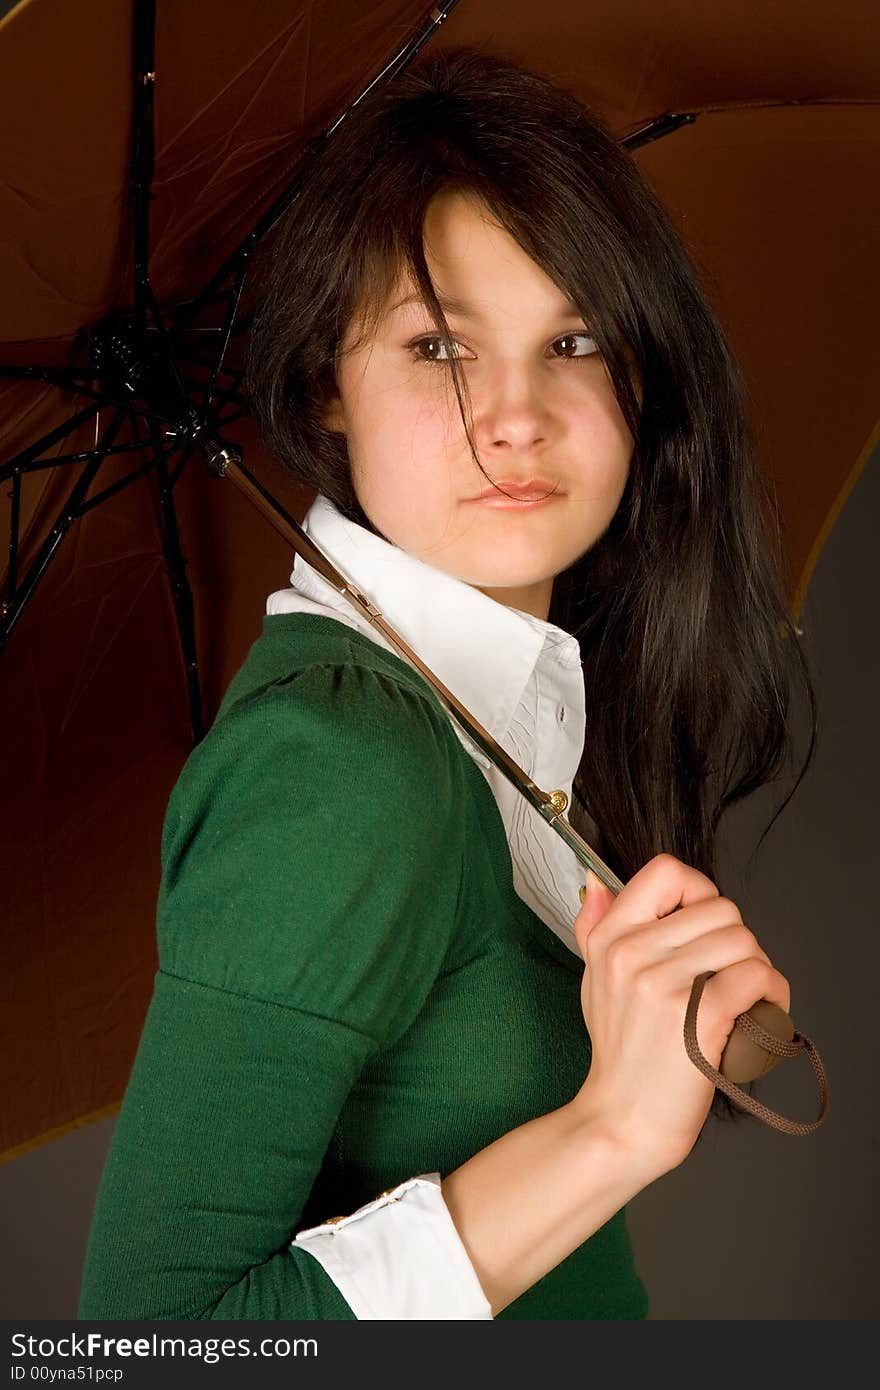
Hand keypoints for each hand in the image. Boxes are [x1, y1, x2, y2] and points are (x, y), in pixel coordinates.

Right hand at [571, 853, 790, 1172]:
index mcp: (609, 938)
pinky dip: (771, 995)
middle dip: (736, 941)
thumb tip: (597, 882)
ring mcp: (664, 983)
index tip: (703, 925)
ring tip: (745, 1000)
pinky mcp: (700, 1014)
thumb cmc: (619, 1054)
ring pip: (744, 939)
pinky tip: (758, 1015)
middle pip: (720, 908)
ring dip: (757, 970)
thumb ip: (594, 927)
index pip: (665, 871)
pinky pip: (757, 974)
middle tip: (728, 976)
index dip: (698, 891)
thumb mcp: (593, 981)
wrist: (622, 1121)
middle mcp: (632, 953)